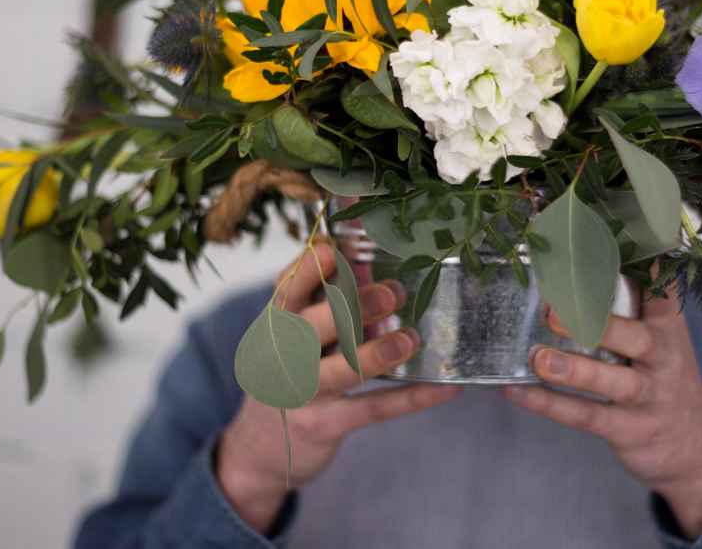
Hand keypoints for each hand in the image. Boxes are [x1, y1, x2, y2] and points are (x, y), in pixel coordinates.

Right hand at [216, 242, 460, 533]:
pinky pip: (372, 409)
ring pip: (340, 370)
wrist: (258, 451)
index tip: (333, 250)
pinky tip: (444, 387)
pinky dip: (412, 398)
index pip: (287, 292)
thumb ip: (322, 301)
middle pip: (312, 328)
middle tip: (393, 292)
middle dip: (353, 307)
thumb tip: (360, 256)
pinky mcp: (325, 426)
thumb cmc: (286, 375)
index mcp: (276, 327)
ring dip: (378, 353)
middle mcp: (283, 358)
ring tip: (410, 338)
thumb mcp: (292, 337)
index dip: (309, 270)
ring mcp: (303, 394)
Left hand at [504, 276, 701, 539]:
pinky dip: (549, 404)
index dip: (639, 266)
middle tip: (553, 311)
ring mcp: (647, 397)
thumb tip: (596, 257)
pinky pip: (586, 416)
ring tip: (537, 358)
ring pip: (611, 382)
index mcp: (667, 328)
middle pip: (634, 338)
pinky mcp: (628, 430)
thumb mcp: (664, 340)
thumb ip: (637, 304)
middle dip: (596, 324)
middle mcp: (661, 358)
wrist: (696, 451)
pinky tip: (518, 391)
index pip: (660, 290)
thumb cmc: (666, 380)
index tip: (604, 237)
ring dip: (572, 370)